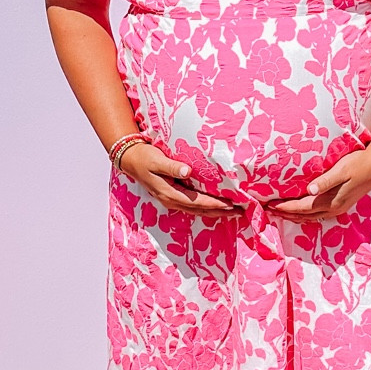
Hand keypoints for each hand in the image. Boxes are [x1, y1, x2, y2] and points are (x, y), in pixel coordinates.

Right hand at [116, 143, 236, 214]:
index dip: (214, 204)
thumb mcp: (157, 160)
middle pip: (200, 210)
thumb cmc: (145, 157)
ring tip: (232, 212)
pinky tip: (216, 206)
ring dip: (215, 212)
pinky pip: (193, 206)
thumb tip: (187, 171)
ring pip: (197, 210)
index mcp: (169, 193)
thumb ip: (172, 167)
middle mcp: (171, 200)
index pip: (197, 201)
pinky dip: (206, 208)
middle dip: (220, 212)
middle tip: (239, 211)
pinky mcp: (173, 197)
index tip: (230, 204)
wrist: (131, 160)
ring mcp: (172, 200)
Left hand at [273, 143, 370, 220]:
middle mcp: (334, 208)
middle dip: (287, 214)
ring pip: (313, 217)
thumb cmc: (359, 163)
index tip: (270, 205)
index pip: (302, 207)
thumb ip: (325, 180)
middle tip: (270, 211)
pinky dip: (308, 214)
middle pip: (305, 215)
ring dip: (297, 216)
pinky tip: (305, 210)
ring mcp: (340, 208)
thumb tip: (309, 190)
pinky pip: (320, 214)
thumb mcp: (341, 170)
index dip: (285, 207)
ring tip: (283, 213)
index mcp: (331, 201)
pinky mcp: (344, 203)